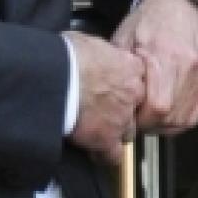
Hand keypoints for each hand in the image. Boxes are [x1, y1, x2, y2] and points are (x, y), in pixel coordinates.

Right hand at [62, 31, 144, 165]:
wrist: (59, 76)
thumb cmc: (68, 55)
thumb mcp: (88, 42)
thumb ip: (99, 53)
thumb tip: (90, 53)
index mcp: (130, 66)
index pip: (138, 80)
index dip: (125, 85)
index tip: (115, 87)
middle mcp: (132, 93)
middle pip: (136, 107)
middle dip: (123, 110)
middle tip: (105, 108)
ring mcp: (122, 117)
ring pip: (128, 132)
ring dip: (115, 131)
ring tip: (98, 129)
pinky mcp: (107, 138)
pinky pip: (113, 155)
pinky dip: (104, 155)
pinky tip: (95, 152)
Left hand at [111, 0, 197, 134]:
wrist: (177, 4)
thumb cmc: (148, 20)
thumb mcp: (124, 38)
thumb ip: (121, 70)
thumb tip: (114, 99)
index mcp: (164, 55)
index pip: (157, 106)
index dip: (142, 119)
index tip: (130, 117)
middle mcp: (188, 66)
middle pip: (171, 116)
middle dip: (151, 124)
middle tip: (138, 118)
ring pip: (184, 119)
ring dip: (165, 125)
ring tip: (151, 116)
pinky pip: (196, 113)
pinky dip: (180, 119)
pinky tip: (167, 115)